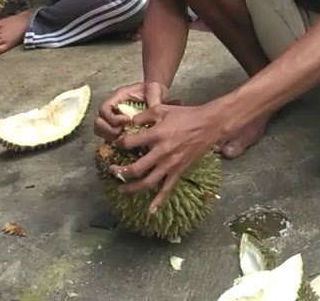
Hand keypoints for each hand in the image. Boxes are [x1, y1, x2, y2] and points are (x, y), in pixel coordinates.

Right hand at [94, 81, 169, 140]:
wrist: (155, 95)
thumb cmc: (153, 91)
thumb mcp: (154, 89)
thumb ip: (153, 97)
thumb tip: (154, 109)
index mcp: (117, 97)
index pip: (104, 109)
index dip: (113, 118)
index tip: (128, 121)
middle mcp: (111, 109)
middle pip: (98, 123)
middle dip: (110, 130)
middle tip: (124, 132)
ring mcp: (112, 120)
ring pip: (101, 132)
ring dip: (111, 137)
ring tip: (126, 137)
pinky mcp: (117, 129)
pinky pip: (109, 138)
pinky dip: (115, 142)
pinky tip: (129, 142)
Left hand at [107, 102, 224, 213]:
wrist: (208, 125)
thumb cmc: (185, 115)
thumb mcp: (162, 109)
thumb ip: (144, 115)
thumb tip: (130, 122)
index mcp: (155, 135)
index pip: (130, 143)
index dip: (119, 143)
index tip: (116, 144)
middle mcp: (161, 152)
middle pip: (135, 168)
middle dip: (120, 171)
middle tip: (111, 170)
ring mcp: (170, 164)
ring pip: (148, 182)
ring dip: (132, 187)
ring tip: (121, 188)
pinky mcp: (178, 171)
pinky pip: (167, 189)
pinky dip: (158, 200)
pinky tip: (151, 210)